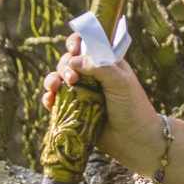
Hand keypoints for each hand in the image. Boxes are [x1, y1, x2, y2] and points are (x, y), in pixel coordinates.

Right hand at [41, 32, 163, 172]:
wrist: (135, 140)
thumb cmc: (132, 107)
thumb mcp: (120, 82)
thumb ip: (100, 67)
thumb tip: (73, 61)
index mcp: (105, 63)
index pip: (87, 44)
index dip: (76, 43)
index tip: (73, 49)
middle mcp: (92, 76)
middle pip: (68, 61)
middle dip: (64, 66)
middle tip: (72, 79)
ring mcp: (82, 93)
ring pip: (58, 79)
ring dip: (52, 80)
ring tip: (55, 88)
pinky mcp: (74, 111)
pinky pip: (55, 100)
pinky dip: (48, 98)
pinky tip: (50, 101)